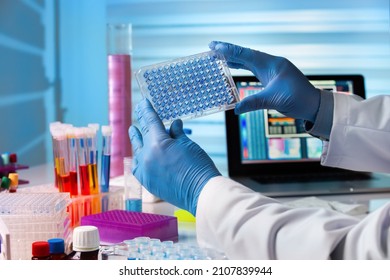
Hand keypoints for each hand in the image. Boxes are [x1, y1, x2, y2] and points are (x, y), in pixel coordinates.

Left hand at [129, 99, 220, 215]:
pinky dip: (139, 158)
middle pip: (141, 136)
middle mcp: (147, 156)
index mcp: (158, 143)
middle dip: (140, 126)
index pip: (149, 121)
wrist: (200, 192)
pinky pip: (138, 166)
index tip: (143, 102)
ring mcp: (145, 170)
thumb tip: (173, 124)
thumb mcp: (188, 145)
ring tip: (135, 132)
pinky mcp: (147, 182)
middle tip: (138, 115)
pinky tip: (140, 155)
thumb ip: (177, 133)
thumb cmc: (198, 166)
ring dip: (138, 141)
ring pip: (137, 151)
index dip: (146, 110)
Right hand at [209, 41, 320, 121]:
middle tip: (212, 47)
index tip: (216, 46)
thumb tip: (235, 109)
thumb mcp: (274, 100)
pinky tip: (234, 67)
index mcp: (272, 64)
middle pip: (246, 54)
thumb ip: (254, 103)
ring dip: (234, 58)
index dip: (230, 50)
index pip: (247, 55)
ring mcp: (271, 70)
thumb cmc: (298, 99)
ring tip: (218, 56)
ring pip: (249, 61)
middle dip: (229, 51)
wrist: (313, 104)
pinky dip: (242, 66)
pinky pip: (253, 68)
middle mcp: (271, 64)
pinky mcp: (271, 77)